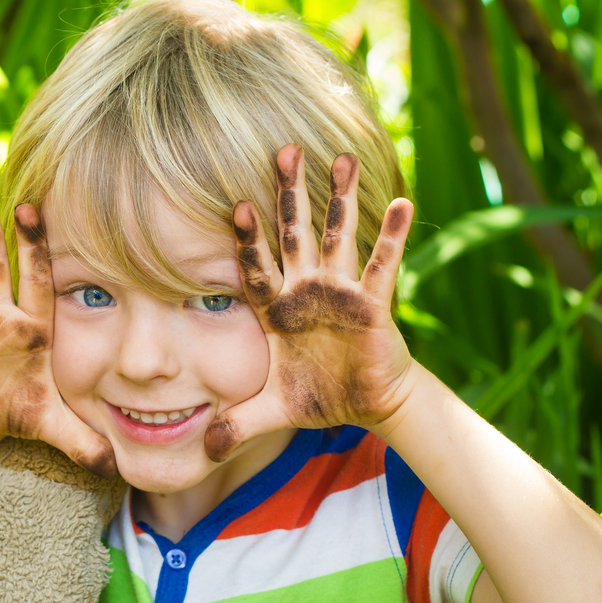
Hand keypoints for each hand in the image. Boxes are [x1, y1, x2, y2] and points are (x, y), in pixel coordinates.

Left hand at [205, 145, 415, 461]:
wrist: (368, 406)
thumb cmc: (320, 397)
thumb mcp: (271, 411)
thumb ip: (236, 424)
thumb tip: (201, 451)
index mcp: (278, 309)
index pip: (255, 267)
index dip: (247, 240)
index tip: (235, 205)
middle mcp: (307, 290)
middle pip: (294, 233)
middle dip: (289, 194)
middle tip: (283, 151)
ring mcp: (341, 292)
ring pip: (338, 236)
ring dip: (339, 199)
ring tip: (341, 157)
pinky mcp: (373, 303)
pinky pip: (381, 265)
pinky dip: (390, 235)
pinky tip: (400, 201)